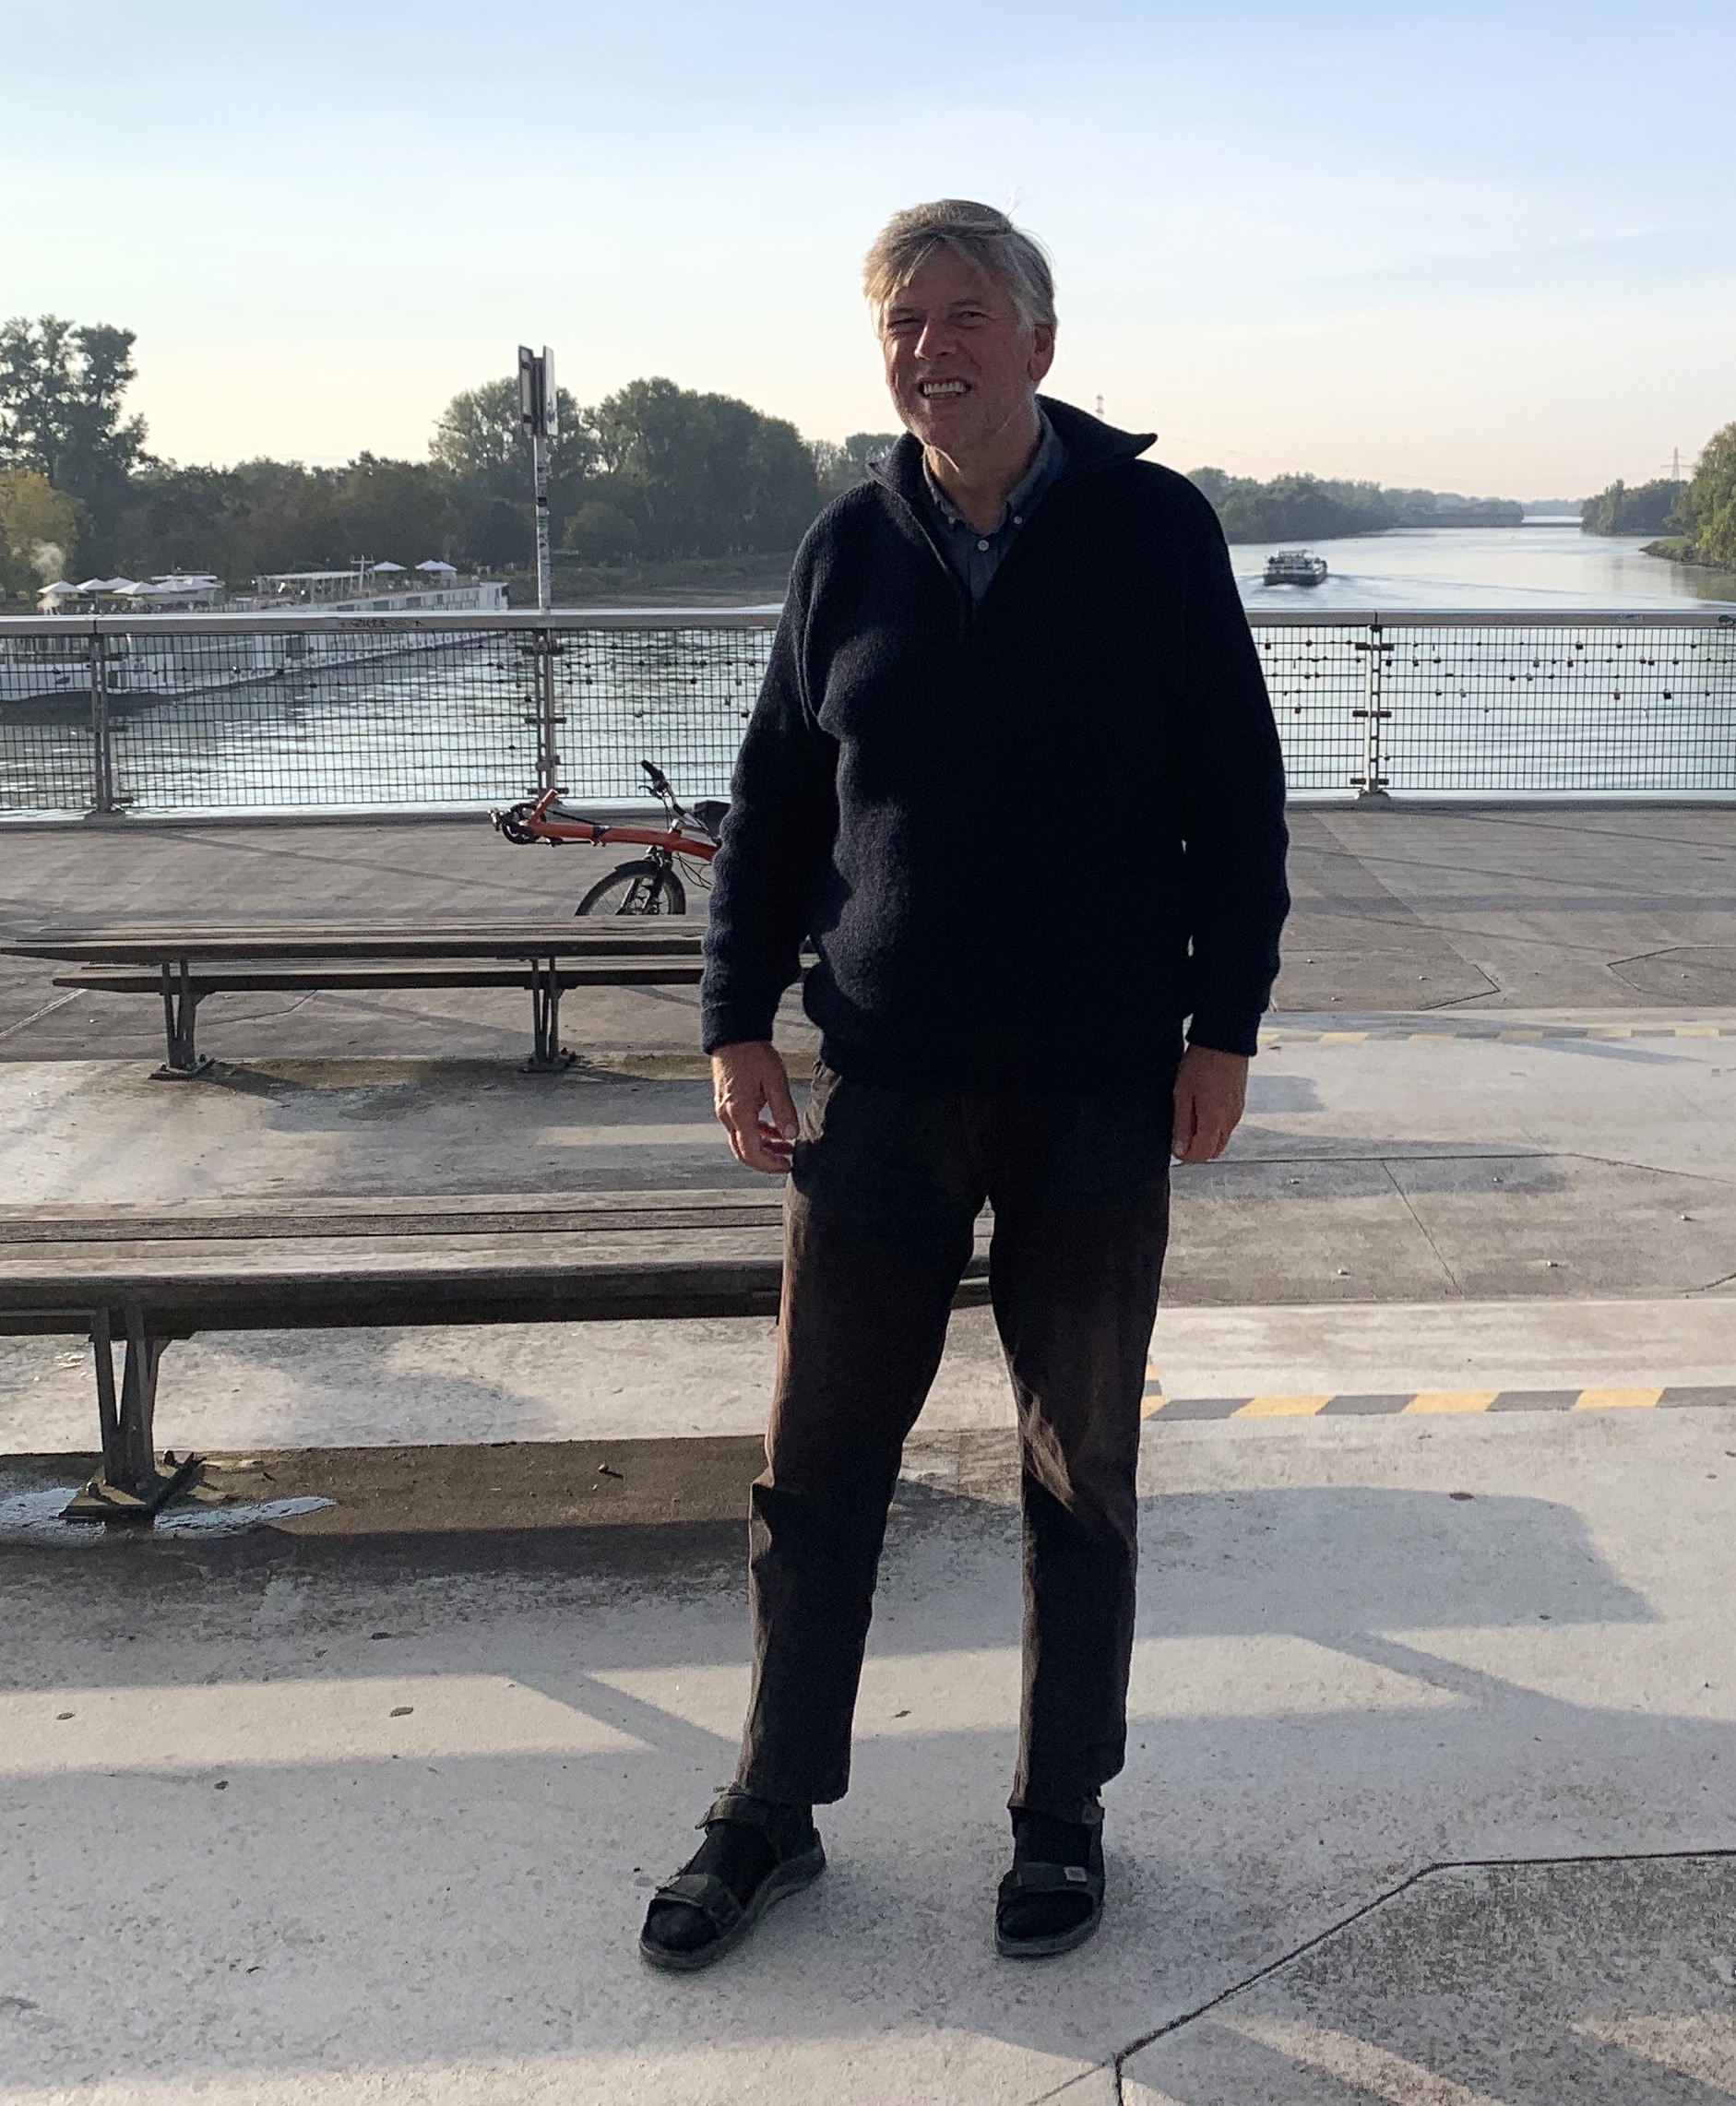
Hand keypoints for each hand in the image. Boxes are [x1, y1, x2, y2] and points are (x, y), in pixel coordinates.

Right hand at [712, 1041, 799, 1173]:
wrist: (734, 1035)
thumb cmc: (753, 1054)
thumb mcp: (775, 1082)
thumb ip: (784, 1110)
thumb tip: (791, 1134)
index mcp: (739, 1113)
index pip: (751, 1152)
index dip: (769, 1164)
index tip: (786, 1165)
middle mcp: (727, 1116)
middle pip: (743, 1152)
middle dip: (766, 1160)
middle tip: (786, 1161)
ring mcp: (724, 1111)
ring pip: (742, 1140)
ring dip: (763, 1147)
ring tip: (785, 1145)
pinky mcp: (727, 1104)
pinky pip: (740, 1127)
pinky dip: (757, 1133)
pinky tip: (773, 1130)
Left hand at [1171, 1045, 1248, 1163]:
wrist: (1226, 1040)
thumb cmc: (1202, 1062)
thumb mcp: (1182, 1093)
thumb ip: (1181, 1125)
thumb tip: (1179, 1150)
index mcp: (1215, 1120)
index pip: (1201, 1155)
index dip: (1185, 1156)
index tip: (1174, 1146)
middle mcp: (1230, 1120)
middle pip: (1214, 1151)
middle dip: (1197, 1149)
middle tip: (1180, 1134)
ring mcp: (1237, 1112)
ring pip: (1222, 1139)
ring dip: (1206, 1138)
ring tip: (1190, 1118)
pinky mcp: (1240, 1103)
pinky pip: (1227, 1125)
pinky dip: (1215, 1126)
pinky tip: (1203, 1109)